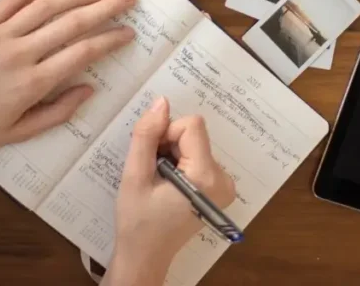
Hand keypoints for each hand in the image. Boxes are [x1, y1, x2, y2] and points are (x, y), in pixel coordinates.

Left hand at [0, 0, 136, 157]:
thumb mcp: (21, 132)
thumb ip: (59, 112)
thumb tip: (90, 88)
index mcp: (32, 83)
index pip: (82, 53)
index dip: (110, 40)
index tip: (128, 33)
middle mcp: (19, 53)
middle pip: (71, 22)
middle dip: (105, 8)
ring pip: (47, 6)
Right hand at [106, 98, 235, 285]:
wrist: (145, 256)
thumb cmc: (137, 222)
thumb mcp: (135, 176)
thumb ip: (146, 136)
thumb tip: (161, 102)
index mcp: (206, 176)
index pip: (191, 126)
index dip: (165, 134)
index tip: (152, 158)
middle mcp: (224, 179)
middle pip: (194, 134)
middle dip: (169, 145)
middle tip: (153, 173)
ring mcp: (225, 185)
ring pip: (195, 143)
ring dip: (173, 154)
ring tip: (159, 181)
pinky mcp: (219, 188)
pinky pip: (199, 156)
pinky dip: (181, 163)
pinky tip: (168, 185)